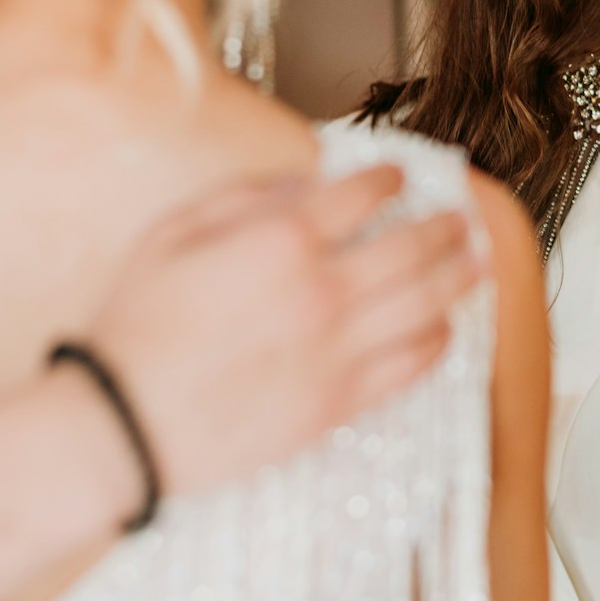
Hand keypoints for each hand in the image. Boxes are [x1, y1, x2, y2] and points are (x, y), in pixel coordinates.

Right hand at [86, 166, 483, 499]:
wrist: (123, 425)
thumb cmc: (136, 327)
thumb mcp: (174, 232)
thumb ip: (244, 196)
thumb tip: (303, 180)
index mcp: (280, 239)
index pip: (362, 194)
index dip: (390, 178)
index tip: (401, 175)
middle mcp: (322, 289)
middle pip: (412, 246)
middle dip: (445, 225)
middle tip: (460, 218)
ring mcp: (337, 350)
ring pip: (427, 302)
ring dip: (458, 276)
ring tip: (476, 262)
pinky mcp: (339, 402)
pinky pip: (411, 365)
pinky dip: (438, 341)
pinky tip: (444, 328)